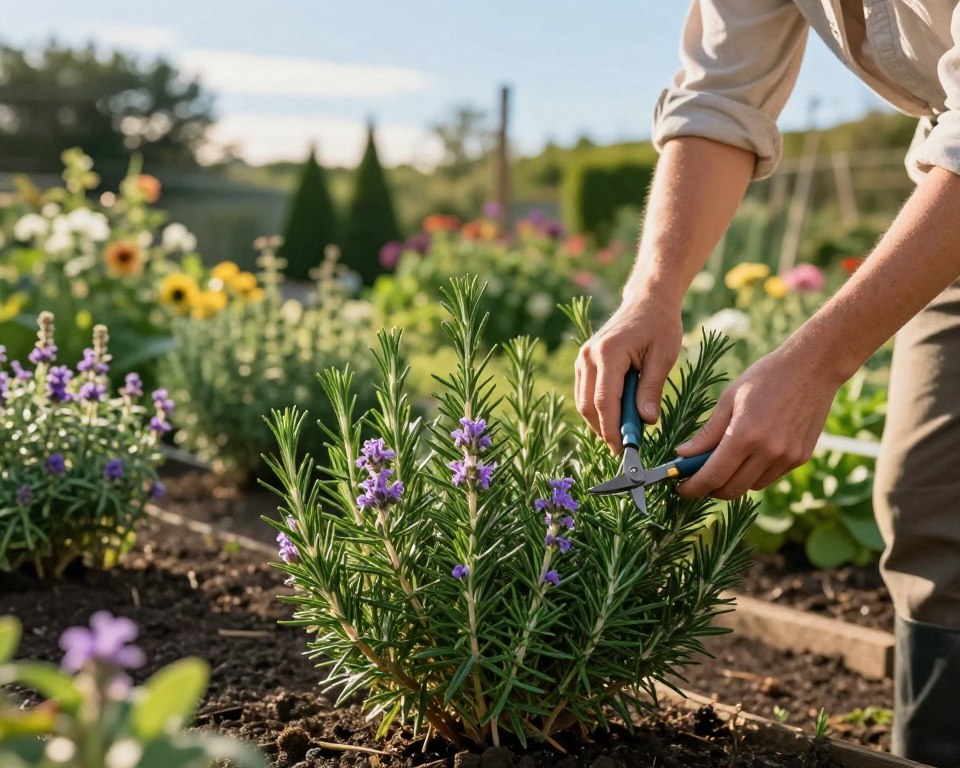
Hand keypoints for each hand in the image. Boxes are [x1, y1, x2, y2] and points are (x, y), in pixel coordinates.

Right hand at [575, 291, 682, 452]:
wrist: (647, 300)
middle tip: (624, 448)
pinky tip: (614, 418)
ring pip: (583, 402)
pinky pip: (584, 393)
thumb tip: (646, 421)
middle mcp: (588, 356)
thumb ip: (652, 388)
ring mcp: (582, 358)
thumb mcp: (664, 356)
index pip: (604, 401)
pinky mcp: (583, 361)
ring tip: (621, 436)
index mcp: (608, 353)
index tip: (624, 450)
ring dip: (599, 422)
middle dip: (604, 431)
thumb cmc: (660, 326)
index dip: (612, 429)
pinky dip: (596, 410)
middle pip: (588, 405)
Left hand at [675, 347, 839, 499]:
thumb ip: (707, 433)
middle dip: (710, 489)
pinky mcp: (800, 458)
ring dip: (734, 481)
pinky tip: (751, 454)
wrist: (813, 368)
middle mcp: (768, 452)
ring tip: (726, 461)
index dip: (693, 488)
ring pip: (752, 486)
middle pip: (731, 490)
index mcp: (744, 435)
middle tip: (698, 479)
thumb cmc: (765, 378)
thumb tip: (683, 455)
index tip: (681, 489)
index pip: (712, 476)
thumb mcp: (729, 399)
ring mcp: (787, 458)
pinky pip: (771, 477)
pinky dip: (755, 473)